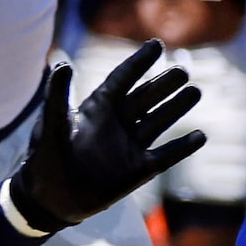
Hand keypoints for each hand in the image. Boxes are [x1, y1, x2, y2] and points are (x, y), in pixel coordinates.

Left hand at [6, 40, 203, 230]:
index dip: (139, 62)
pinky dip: (182, 148)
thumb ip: (57, 96)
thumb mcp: (50, 126)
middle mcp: (117, 122)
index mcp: (97, 107)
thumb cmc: (44, 160)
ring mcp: (129, 146)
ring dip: (177, 107)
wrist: (50, 200)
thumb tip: (63, 64)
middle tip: (182, 71)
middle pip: (146, 97)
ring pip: (159, 121)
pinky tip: (200, 136)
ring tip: (195, 91)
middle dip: (164, 84)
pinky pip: (165, 156)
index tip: (156, 45)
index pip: (123, 79)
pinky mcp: (138, 170)